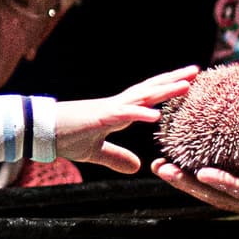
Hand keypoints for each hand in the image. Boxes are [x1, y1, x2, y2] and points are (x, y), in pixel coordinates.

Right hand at [53, 65, 197, 172]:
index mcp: (118, 111)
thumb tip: (137, 167)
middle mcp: (118, 105)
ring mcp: (109, 109)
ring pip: (142, 95)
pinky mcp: (99, 117)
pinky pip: (124, 113)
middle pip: (151, 88)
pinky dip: (141, 113)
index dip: (167, 89)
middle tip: (197, 71)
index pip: (148, 96)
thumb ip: (117, 158)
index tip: (188, 83)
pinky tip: (157, 114)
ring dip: (165, 90)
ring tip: (187, 84)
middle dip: (174, 80)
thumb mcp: (96, 152)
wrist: (41, 131)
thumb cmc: (65, 137)